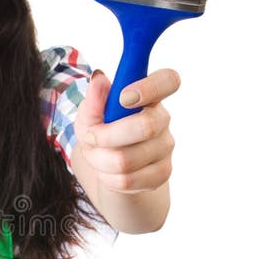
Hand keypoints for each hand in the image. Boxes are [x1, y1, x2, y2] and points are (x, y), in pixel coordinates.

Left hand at [74, 68, 179, 193]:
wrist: (107, 167)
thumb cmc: (100, 131)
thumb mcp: (89, 114)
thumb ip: (93, 99)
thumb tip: (98, 78)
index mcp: (149, 95)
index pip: (168, 80)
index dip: (150, 87)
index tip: (123, 97)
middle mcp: (163, 119)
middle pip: (147, 127)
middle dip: (107, 136)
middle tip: (90, 137)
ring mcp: (165, 148)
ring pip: (128, 160)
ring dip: (99, 159)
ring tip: (94, 154)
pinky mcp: (162, 173)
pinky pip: (127, 180)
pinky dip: (106, 177)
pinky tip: (105, 170)